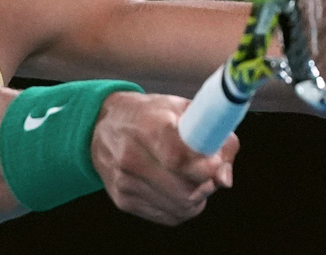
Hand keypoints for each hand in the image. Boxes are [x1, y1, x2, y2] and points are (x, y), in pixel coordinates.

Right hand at [91, 92, 238, 225]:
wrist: (102, 125)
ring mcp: (124, 181)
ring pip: (180, 207)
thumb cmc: (147, 115)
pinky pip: (168, 216)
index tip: (215, 163)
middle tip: (208, 172)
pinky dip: (182, 207)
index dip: (204, 166)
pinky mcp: (123, 200)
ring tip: (193, 179)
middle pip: (184, 189)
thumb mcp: (180, 109)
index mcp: (146, 125)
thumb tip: (223, 177)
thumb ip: (212, 135)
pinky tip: (178, 188)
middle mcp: (130, 155)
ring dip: (197, 197)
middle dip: (206, 184)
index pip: (178, 157)